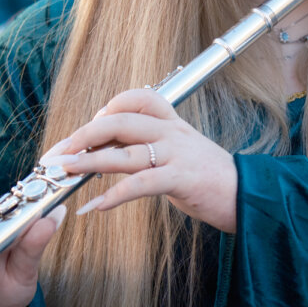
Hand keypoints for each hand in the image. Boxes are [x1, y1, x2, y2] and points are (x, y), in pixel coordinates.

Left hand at [42, 88, 237, 232]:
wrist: (248, 196)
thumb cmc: (209, 178)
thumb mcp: (178, 153)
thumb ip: (149, 147)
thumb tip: (110, 151)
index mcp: (172, 123)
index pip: (136, 98)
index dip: (107, 108)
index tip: (87, 129)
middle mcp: (172, 133)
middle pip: (120, 121)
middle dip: (84, 135)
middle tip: (58, 153)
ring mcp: (177, 154)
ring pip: (125, 153)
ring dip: (89, 163)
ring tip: (65, 173)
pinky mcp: (182, 179)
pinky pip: (141, 184)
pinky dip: (113, 196)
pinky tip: (95, 207)